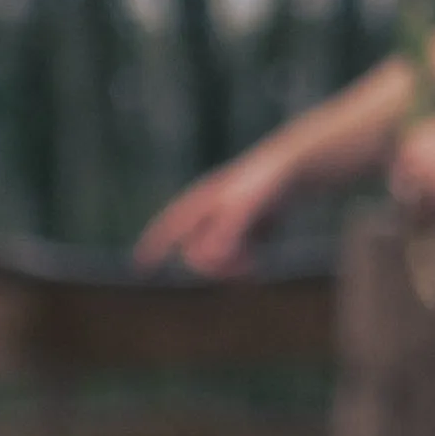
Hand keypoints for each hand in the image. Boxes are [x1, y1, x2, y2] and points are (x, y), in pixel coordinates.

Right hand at [133, 150, 280, 276]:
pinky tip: (262, 257)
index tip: (139, 267)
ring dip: (234, 268)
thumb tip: (211, 258)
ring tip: (256, 266)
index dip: (152, 248)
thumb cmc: (264, 183)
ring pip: (217, 261)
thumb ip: (225, 233)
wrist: (294, 166)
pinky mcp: (248, 231)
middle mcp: (208, 216)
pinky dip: (248, 262)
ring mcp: (227, 225)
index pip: (167, 228)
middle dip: (216, 268)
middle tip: (246, 269)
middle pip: (195, 256)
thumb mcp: (244, 207)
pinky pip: (239, 258)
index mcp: (197, 205)